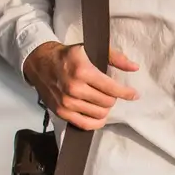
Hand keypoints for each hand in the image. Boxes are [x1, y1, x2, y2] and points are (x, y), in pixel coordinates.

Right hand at [23, 41, 140, 130]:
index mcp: (83, 70)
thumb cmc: (68, 56)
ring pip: (99, 114)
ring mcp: (66, 102)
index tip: (134, 94)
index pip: (111, 88)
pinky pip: (85, 125)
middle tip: (110, 92)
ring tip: (103, 101)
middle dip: (113, 98)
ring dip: (105, 109)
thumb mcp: (91, 49)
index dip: (126, 93)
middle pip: (107, 102)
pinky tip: (99, 115)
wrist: (40, 62)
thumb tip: (134, 67)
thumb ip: (115, 57)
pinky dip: (96, 122)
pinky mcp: (60, 112)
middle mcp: (74, 88)